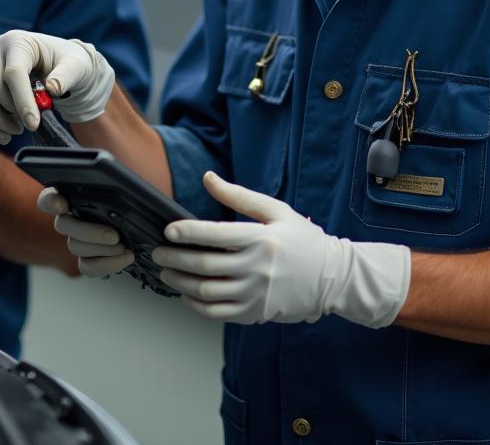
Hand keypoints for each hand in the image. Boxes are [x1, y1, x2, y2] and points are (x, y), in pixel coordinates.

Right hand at [0, 31, 113, 144]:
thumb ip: (67, 75)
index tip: (34, 124)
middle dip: (11, 112)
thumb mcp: (75, 65)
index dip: (22, 101)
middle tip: (31, 124)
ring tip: (18, 129)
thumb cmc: (63, 62)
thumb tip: (53, 89)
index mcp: (16, 41)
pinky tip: (5, 134)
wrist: (50, 61)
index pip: (13, 73)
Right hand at [37, 187, 133, 276]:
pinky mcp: (86, 260)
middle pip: (63, 226)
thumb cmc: (130, 197)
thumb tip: (115, 181)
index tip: (63, 204)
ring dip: (102, 249)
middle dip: (89, 231)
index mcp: (70, 195)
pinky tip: (126, 257)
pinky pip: (88, 267)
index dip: (50, 200)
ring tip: (124, 246)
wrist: (143, 221)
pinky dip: (107, 264)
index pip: (48, 198)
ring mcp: (75, 240)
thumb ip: (112, 183)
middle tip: (114, 235)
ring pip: (76, 247)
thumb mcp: (123, 186)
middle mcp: (67, 218)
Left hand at [152, 171, 410, 326]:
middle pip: (204, 265)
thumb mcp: (275, 210)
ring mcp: (255, 294)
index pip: (214, 235)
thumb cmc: (302, 240)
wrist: (332, 278)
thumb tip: (207, 177)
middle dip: (175, 258)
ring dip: (180, 283)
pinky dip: (195, 305)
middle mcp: (255, 268)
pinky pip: (217, 313)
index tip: (168, 230)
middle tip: (157, 253)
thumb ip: (238, 196)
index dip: (187, 232)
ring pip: (206, 292)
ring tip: (166, 272)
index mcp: (259, 239)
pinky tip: (185, 295)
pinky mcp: (255, 313)